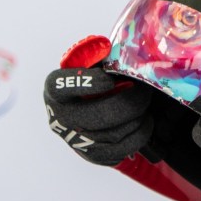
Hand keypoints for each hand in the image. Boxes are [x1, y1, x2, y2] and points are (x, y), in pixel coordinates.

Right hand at [43, 37, 153, 165]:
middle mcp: (59, 116)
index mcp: (56, 88)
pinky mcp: (90, 155)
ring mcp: (73, 139)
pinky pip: (121, 150)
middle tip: (144, 91)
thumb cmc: (99, 80)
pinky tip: (144, 122)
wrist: (97, 107)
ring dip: (138, 117)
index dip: (86, 83)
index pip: (62, 86)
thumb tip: (106, 46)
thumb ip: (99, 53)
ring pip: (113, 134)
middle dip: (129, 102)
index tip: (109, 80)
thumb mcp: (95, 61)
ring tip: (145, 104)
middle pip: (97, 115)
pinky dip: (139, 135)